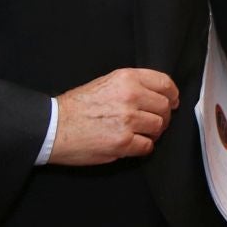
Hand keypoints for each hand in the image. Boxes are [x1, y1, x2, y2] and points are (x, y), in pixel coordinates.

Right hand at [49, 68, 178, 165]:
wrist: (54, 126)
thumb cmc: (77, 106)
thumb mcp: (106, 82)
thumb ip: (132, 85)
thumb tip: (157, 95)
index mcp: (127, 78)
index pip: (164, 83)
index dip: (172, 94)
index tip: (173, 101)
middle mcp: (131, 96)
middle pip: (165, 107)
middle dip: (162, 117)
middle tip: (153, 122)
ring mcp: (128, 120)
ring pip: (158, 127)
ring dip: (152, 133)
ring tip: (138, 134)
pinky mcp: (123, 142)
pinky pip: (147, 146)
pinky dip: (142, 147)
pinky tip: (131, 144)